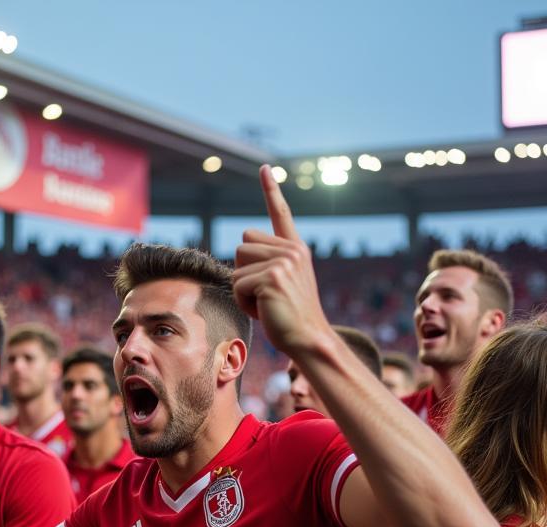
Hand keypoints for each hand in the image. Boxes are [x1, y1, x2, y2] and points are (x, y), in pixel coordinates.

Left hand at [231, 166, 330, 354]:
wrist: (308, 339)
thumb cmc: (290, 318)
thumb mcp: (282, 283)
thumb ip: (266, 262)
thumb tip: (242, 243)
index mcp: (296, 249)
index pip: (280, 214)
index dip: (271, 191)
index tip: (264, 168)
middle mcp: (292, 251)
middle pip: (242, 245)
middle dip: (245, 272)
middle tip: (267, 295)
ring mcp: (283, 262)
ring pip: (237, 266)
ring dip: (243, 290)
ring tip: (266, 304)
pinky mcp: (271, 278)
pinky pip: (237, 285)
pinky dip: (243, 303)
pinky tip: (264, 311)